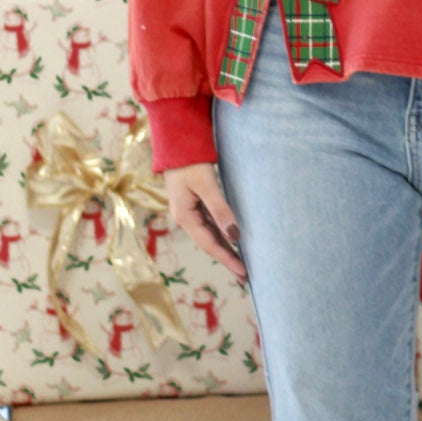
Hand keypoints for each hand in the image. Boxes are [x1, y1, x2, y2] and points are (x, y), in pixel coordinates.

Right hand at [163, 162, 246, 281]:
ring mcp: (188, 212)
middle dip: (227, 260)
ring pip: (210, 236)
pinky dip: (221, 236)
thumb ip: (220, 210)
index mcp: (184, 216)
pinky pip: (210, 226)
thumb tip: (234, 235)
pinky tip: (231, 243)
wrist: (176, 143)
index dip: (227, 259)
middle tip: (246, 277)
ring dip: (225, 250)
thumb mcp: (207, 184)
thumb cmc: (190, 161)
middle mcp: (185, 218)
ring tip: (241, 265)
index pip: (210, 244)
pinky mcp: (193, 205)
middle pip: (210, 244)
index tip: (243, 272)